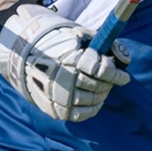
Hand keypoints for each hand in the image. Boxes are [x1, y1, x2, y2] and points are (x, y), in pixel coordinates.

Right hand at [0, 3, 129, 121]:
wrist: (27, 56)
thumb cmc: (59, 44)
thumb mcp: (80, 35)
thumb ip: (103, 43)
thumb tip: (124, 58)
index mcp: (72, 58)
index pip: (102, 71)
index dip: (116, 75)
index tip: (124, 77)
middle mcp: (65, 78)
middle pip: (99, 86)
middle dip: (109, 84)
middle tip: (110, 80)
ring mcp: (59, 95)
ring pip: (92, 100)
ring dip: (101, 95)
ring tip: (101, 89)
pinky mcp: (55, 108)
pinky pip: (81, 114)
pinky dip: (92, 109)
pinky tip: (94, 101)